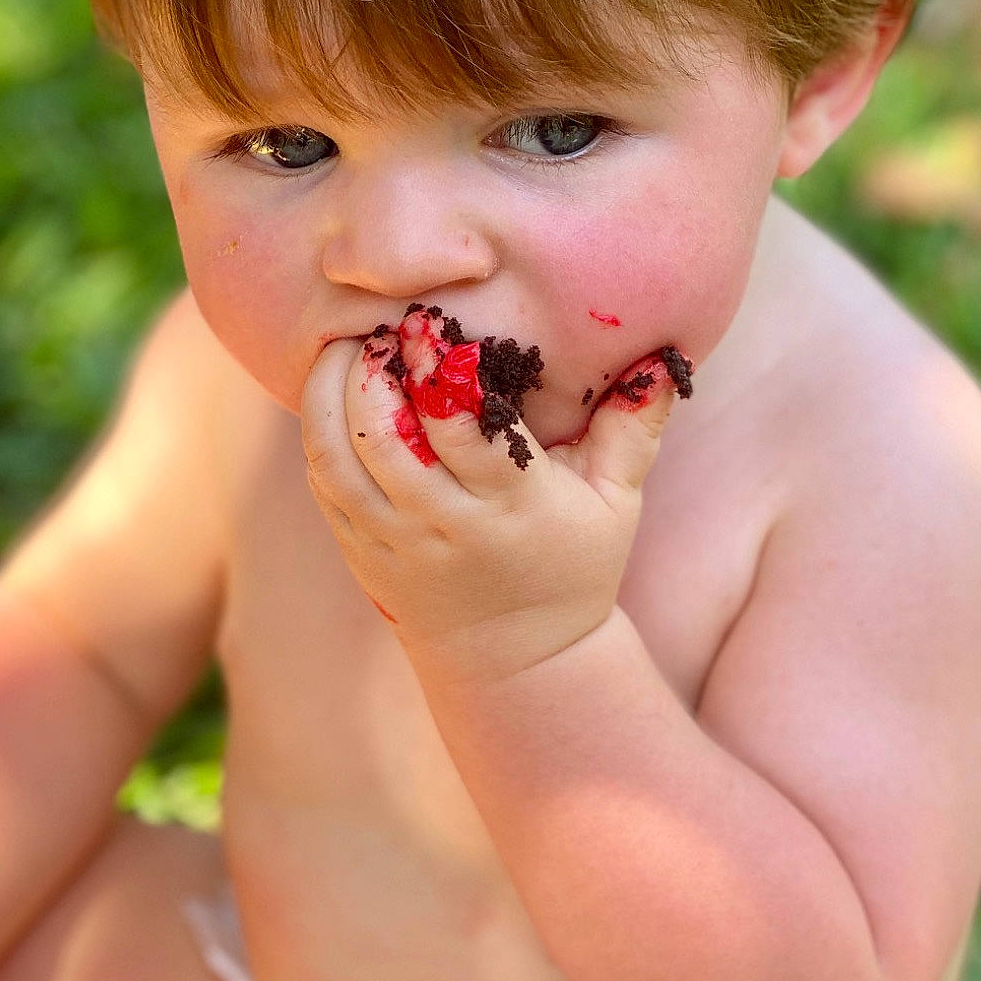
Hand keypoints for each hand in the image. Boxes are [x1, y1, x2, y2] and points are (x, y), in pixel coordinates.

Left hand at [300, 319, 685, 683]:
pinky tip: (329, 391)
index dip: (433, 368)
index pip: (460, 427)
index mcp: (509, 503)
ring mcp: (395, 541)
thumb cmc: (573, 565)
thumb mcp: (618, 502)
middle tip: (370, 324)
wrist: (517, 659)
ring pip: (338, 459)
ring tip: (339, 347)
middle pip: (383, 436)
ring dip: (326, 395)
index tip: (421, 321)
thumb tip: (663, 357)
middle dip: (367, 371)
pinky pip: (324, 485)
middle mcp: (444, 523)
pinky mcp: (361, 552)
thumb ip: (635, 426)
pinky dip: (317, 433)